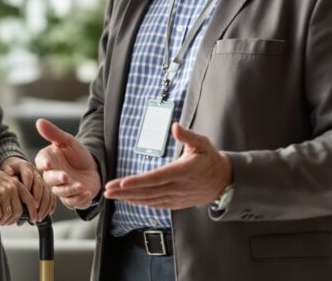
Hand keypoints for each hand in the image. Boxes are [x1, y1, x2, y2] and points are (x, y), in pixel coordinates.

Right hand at [0, 161, 37, 227]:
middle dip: (12, 221)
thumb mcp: (3, 180)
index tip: (34, 220)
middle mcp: (11, 188)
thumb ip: (11, 191)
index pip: (30, 200)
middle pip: (18, 211)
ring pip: (8, 215)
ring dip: (2, 222)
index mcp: (15, 183)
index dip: (34, 212)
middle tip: (7, 224)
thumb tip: (17, 208)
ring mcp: (2, 193)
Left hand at [1, 156, 55, 222]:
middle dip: (38, 198)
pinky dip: (51, 205)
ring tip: (39, 215)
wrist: (17, 167)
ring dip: (44, 205)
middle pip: (40, 185)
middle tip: (34, 209)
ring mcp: (42, 180)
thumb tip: (10, 174)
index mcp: (26, 167)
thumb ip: (8, 171)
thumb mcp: (7, 168)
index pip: (28, 176)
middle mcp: (36, 172)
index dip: (28, 187)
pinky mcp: (46, 186)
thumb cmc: (11, 170)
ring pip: (47, 192)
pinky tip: (48, 213)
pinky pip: (51, 195)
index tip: (25, 198)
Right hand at [34, 119, 101, 209]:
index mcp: (48, 161)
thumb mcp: (68, 141)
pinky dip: (80, 200)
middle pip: (49, 180)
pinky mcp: (72, 198)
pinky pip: (73, 202)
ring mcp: (62, 189)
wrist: (93, 167)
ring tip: (80, 186)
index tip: (47, 164)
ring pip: (61, 193)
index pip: (41, 162)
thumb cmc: (77, 154)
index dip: (43, 164)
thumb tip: (39, 121)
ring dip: (70, 190)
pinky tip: (87, 193)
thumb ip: (54, 133)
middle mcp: (52, 176)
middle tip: (65, 176)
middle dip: (57, 179)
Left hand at [103, 123, 231, 209]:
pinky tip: (127, 199)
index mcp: (183, 171)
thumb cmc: (210, 159)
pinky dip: (139, 203)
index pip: (156, 178)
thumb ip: (188, 135)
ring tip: (112, 194)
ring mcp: (176, 197)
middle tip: (107, 190)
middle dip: (125, 191)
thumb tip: (174, 126)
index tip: (122, 182)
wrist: (223, 182)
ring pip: (149, 200)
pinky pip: (155, 205)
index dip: (138, 182)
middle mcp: (178, 187)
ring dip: (129, 198)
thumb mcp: (202, 143)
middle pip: (148, 191)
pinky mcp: (176, 203)